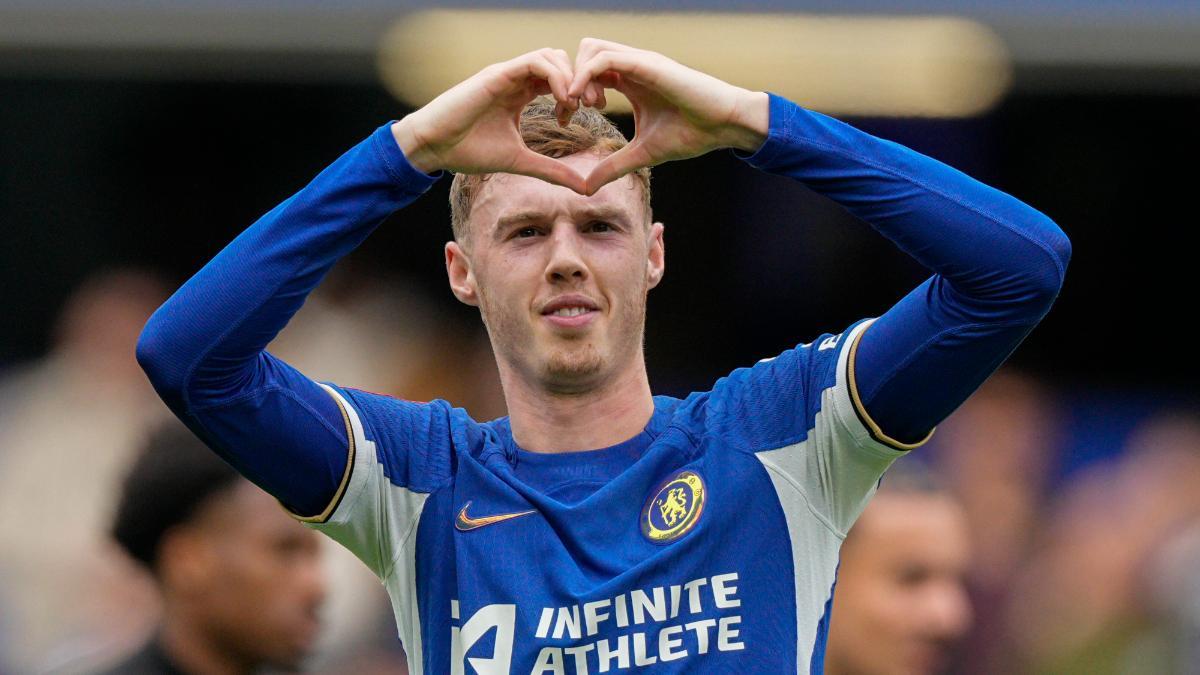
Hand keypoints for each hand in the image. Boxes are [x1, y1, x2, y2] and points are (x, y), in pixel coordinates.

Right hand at [391, 48, 604, 193]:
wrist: (434, 146)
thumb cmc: (468, 150)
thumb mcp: (520, 162)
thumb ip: (552, 170)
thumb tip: (583, 187)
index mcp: (520, 94)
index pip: (559, 79)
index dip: (578, 94)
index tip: (583, 117)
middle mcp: (515, 79)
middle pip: (561, 61)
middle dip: (581, 80)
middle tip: (590, 106)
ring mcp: (507, 73)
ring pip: (551, 55)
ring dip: (571, 77)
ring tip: (576, 105)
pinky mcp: (498, 74)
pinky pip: (535, 62)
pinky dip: (556, 77)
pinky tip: (562, 101)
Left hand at [567, 38, 769, 194]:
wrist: (723, 125)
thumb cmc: (691, 133)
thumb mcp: (642, 154)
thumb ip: (613, 167)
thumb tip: (586, 188)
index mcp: (629, 80)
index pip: (587, 72)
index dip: (569, 93)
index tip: (566, 119)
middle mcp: (632, 65)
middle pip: (583, 53)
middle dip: (568, 79)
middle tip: (571, 111)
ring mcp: (639, 61)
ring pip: (590, 47)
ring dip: (577, 75)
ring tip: (582, 106)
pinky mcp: (647, 64)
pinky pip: (606, 57)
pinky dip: (588, 75)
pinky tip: (588, 102)